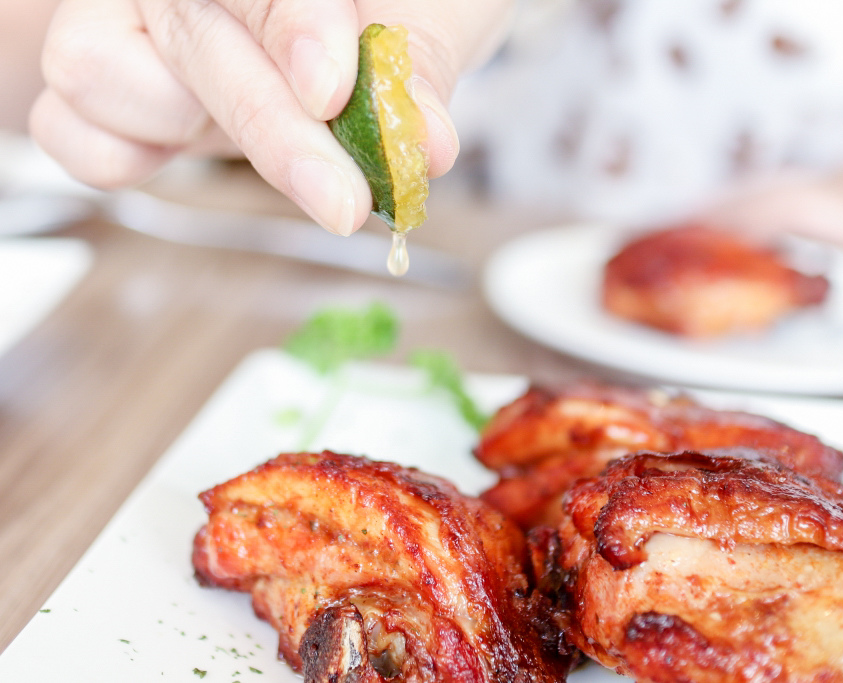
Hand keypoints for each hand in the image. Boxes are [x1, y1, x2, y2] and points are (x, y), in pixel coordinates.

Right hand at [30, 0, 513, 234]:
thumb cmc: (403, 3)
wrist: (373, 20)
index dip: (293, 29)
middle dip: (275, 133)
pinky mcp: (109, 86)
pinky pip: (72, 130)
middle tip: (346, 200)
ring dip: (193, 130)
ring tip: (278, 143)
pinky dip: (124, 159)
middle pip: (193, 40)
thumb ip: (418, 67)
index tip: (332, 93)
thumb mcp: (433, 14)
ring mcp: (130, 23)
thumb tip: (424, 144)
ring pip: (95, 71)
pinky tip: (193, 152)